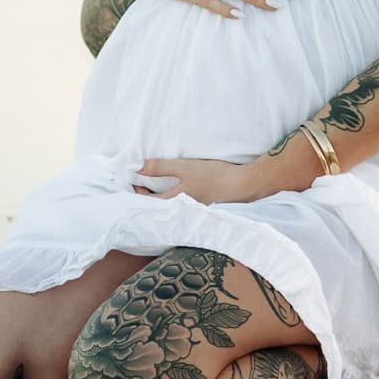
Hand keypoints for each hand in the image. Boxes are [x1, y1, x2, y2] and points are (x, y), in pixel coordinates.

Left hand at [132, 155, 275, 204]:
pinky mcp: (204, 206)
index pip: (147, 202)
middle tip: (143, 182)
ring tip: (158, 184)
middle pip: (158, 205)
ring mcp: (194, 210)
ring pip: (171, 204)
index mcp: (174, 203)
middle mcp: (182, 211)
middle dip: (149, 195)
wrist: (243, 184)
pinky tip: (180, 188)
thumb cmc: (213, 176)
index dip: (138, 191)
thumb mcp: (184, 167)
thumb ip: (159, 167)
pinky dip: (176, 196)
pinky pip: (183, 203)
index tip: (135, 179)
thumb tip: (135, 168)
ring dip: (162, 195)